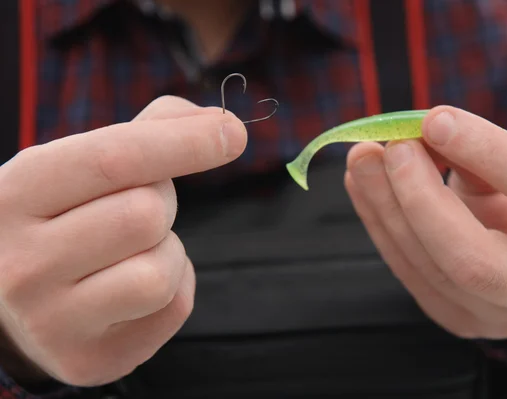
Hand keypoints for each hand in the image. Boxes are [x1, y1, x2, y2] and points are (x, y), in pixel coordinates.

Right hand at [0, 96, 246, 385]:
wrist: (13, 297)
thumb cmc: (61, 217)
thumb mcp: (78, 163)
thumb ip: (146, 131)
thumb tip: (219, 122)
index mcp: (16, 193)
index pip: (112, 159)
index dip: (182, 143)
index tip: (233, 133)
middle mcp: (22, 263)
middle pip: (145, 214)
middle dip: (161, 202)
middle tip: (137, 207)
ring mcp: (52, 320)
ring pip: (160, 269)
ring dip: (167, 250)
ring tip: (131, 250)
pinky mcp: (89, 357)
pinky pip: (173, 307)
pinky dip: (174, 285)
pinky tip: (136, 286)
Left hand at [345, 105, 506, 338]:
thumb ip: (480, 157)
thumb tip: (419, 132)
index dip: (485, 150)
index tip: (434, 118)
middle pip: (470, 257)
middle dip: (418, 197)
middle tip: (389, 148)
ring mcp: (494, 317)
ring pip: (426, 266)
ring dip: (384, 205)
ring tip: (362, 159)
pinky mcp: (453, 317)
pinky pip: (405, 270)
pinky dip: (377, 221)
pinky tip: (360, 185)